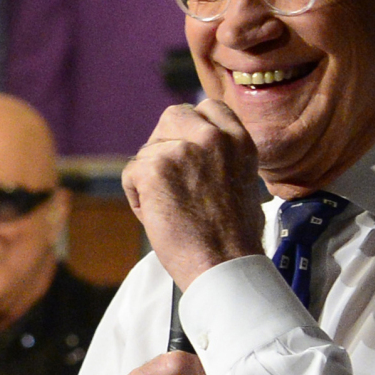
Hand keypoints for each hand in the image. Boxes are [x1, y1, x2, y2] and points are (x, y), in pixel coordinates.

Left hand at [122, 100, 264, 291]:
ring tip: (170, 209)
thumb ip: (221, 158)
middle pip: (173, 117)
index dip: (192, 128)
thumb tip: (194, 153)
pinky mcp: (155, 168)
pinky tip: (157, 217)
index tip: (189, 150)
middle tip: (170, 178)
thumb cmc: (234, 238)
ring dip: (152, 176)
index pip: (208, 108)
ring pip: (149, 148)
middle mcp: (212, 137)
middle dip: (166, 143)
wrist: (225, 265)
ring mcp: (182, 149)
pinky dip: (138, 198)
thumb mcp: (242, 181)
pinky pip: (132, 173)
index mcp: (239, 140)